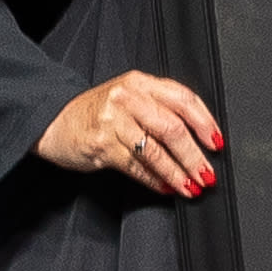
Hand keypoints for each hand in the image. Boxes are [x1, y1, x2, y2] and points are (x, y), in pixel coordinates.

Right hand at [37, 72, 221, 196]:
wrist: (54, 120)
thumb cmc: (97, 112)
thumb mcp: (129, 98)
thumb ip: (160, 108)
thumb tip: (199, 137)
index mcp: (140, 82)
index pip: (183, 99)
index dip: (205, 122)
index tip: (217, 143)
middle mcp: (128, 98)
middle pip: (172, 128)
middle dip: (194, 156)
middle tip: (208, 174)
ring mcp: (113, 121)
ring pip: (155, 151)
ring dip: (177, 173)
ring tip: (190, 186)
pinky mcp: (101, 145)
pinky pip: (136, 166)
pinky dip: (153, 180)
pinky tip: (165, 188)